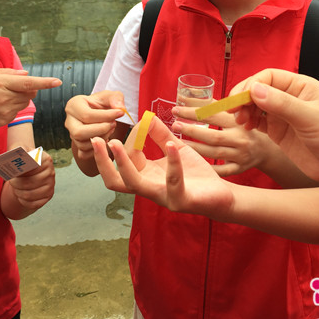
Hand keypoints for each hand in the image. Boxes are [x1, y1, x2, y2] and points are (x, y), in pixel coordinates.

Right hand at [0, 69, 61, 134]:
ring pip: (25, 102)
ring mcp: (5, 112)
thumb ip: (7, 73)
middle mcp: (5, 98)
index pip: (28, 83)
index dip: (45, 82)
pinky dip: (12, 106)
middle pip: (30, 92)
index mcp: (0, 83)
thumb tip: (26, 75)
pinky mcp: (4, 121)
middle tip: (11, 86)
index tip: (58, 81)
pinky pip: (16, 111)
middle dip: (28, 87)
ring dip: (20, 97)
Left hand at [7, 150, 54, 210]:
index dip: (22, 170)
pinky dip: (23, 201)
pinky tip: (20, 195)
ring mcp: (51, 185)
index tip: (14, 171)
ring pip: (30, 194)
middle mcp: (51, 172)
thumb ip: (17, 151)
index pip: (34, 166)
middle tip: (11, 181)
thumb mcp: (20, 151)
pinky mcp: (48, 196)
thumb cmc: (23, 160)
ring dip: (18, 192)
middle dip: (17, 183)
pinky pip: (33, 204)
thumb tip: (12, 158)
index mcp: (46, 159)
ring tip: (15, 188)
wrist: (30, 170)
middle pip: (31, 182)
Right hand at [64, 91, 126, 159]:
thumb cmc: (103, 103)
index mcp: (73, 105)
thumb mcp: (110, 96)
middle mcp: (69, 121)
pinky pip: (84, 154)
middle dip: (100, 130)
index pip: (86, 115)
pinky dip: (97, 149)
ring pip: (82, 144)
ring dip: (101, 139)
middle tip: (113, 124)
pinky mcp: (77, 146)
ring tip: (111, 129)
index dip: (106, 116)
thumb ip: (116, 98)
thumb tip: (119, 107)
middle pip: (79, 132)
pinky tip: (106, 138)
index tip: (120, 113)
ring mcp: (71, 135)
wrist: (100, 114)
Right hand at [91, 116, 233, 219]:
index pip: (125, 160)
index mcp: (146, 176)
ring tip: (118, 143)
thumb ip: (162, 136)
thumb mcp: (176, 149)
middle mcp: (149, 189)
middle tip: (95, 140)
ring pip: (134, 183)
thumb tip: (147, 117)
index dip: (129, 139)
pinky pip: (172, 182)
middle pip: (115, 180)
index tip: (140, 121)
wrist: (222, 195)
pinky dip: (172, 163)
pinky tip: (173, 146)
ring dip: (124, 163)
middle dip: (103, 161)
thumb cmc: (196, 174)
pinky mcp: (181, 201)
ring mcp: (162, 197)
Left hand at [172, 106, 281, 175]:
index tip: (176, 110)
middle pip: (213, 136)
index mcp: (238, 122)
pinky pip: (221, 170)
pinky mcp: (238, 169)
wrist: (264, 150)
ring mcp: (240, 155)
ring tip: (177, 143)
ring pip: (214, 153)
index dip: (193, 112)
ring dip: (194, 148)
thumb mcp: (233, 115)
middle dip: (192, 130)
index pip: (213, 116)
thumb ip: (213, 107)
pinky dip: (208, 167)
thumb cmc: (242, 128)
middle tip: (174, 125)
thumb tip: (189, 95)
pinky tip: (193, 162)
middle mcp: (240, 139)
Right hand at [229, 69, 318, 184]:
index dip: (251, 85)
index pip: (269, 77)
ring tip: (241, 121)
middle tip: (233, 111)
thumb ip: (282, 104)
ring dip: (244, 110)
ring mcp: (284, 115)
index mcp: (301, 86)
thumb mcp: (310, 118)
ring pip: (256, 105)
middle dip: (244, 97)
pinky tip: (247, 127)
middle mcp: (290, 97)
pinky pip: (258, 121)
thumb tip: (254, 89)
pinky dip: (249, 121)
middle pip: (259, 89)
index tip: (239, 99)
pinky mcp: (279, 131)